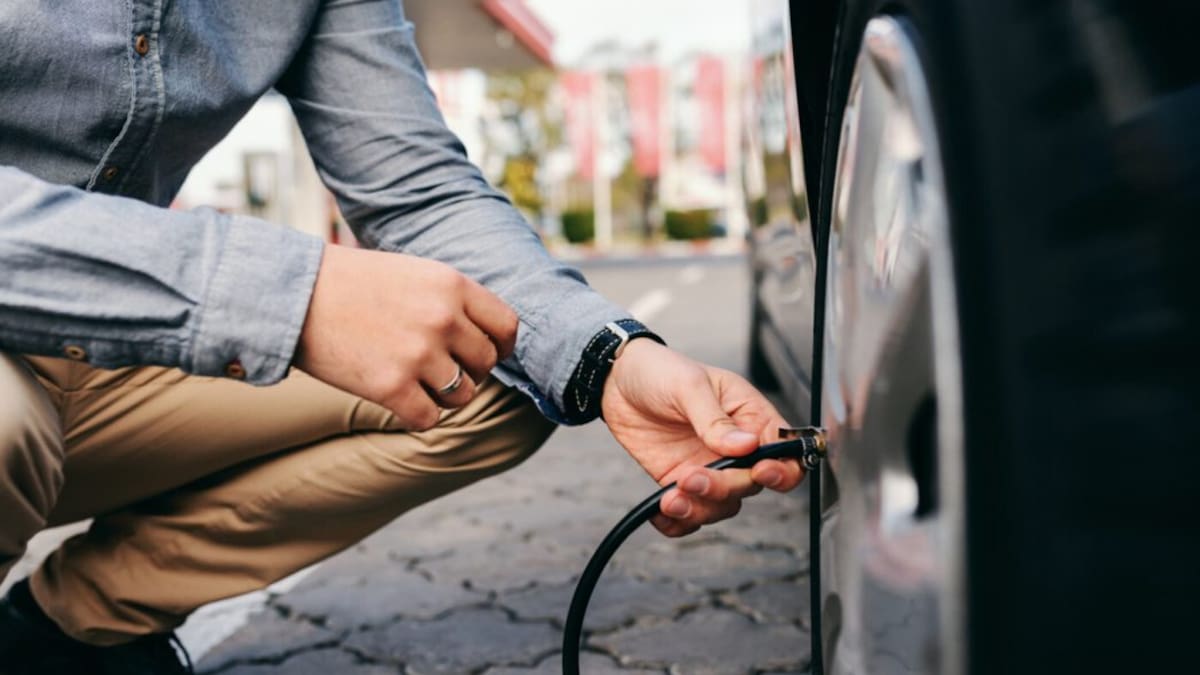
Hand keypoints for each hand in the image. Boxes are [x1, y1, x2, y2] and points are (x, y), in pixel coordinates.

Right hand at [295, 244, 517, 429]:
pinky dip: (417, 415)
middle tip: (438, 367)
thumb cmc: (352, 283)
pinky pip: (429, 418)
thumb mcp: (413, 273)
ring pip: (462, 395)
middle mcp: (443, 318)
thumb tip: (488, 337)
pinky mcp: (391, 388)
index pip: (507, 327)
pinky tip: (398, 399)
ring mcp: (419, 354)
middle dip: (467, 370)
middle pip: (486, 364)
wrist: (292, 295)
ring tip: (416, 381)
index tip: (484, 352)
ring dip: (444, 395)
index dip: (500, 345)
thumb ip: (452, 300)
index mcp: (452, 284)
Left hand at [601, 339, 803, 536]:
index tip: (759, 472)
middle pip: (750, 485)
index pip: (784, 452)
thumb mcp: (690, 385)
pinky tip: (661, 513)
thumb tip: (745, 445)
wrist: (617, 381)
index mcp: (750, 417)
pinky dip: (678, 522)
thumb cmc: (661, 370)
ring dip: (699, 508)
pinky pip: (690, 514)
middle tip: (691, 476)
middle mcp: (735, 448)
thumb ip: (716, 419)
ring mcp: (709, 467)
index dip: (781, 470)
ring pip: (722, 506)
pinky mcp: (681, 481)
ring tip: (671, 497)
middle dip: (724, 488)